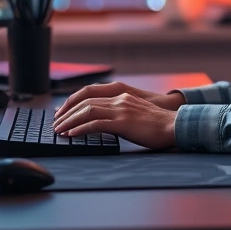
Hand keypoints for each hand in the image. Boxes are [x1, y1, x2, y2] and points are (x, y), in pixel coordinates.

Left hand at [52, 92, 177, 149]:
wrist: (175, 126)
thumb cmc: (158, 124)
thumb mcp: (137, 112)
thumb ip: (121, 112)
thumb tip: (105, 121)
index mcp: (122, 94)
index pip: (90, 93)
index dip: (73, 101)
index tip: (63, 112)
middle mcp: (119, 99)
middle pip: (85, 101)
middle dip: (66, 112)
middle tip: (56, 123)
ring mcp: (121, 109)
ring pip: (87, 111)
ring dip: (69, 121)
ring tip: (60, 130)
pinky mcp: (123, 122)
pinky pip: (95, 124)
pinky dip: (80, 129)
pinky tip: (72, 135)